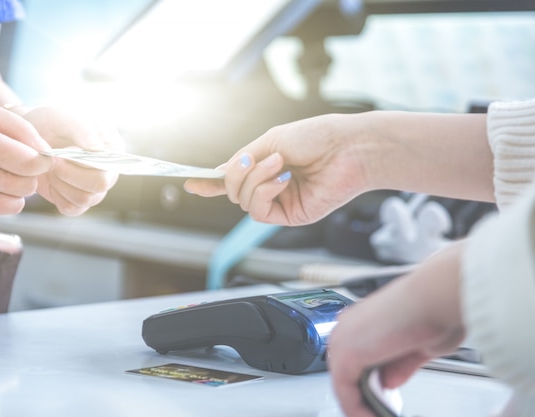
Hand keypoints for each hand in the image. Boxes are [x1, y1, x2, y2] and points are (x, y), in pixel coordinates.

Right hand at [0, 97, 51, 222]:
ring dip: (15, 192)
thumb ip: (20, 128)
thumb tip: (47, 152)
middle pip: (26, 187)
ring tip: (1, 175)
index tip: (38, 156)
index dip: (42, 160)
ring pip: (14, 206)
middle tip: (16, 163)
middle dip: (28, 175)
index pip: (31, 164)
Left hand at [20, 106, 120, 215]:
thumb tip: (98, 150)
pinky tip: (52, 180)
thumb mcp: (63, 117)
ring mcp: (95, 189)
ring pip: (84, 199)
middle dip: (70, 174)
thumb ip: (82, 130)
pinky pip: (71, 208)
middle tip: (52, 161)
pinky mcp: (79, 202)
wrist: (28, 139)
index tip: (65, 150)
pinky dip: (57, 195)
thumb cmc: (50, 124)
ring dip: (60, 183)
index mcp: (113, 148)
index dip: (86, 162)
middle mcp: (109, 170)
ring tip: (50, 167)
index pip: (111, 164)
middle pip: (100, 185)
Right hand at [185, 113, 372, 225]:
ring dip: (254, 180)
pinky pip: (259, 211)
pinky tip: (282, 179)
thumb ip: (244, 159)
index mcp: (266, 166)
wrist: (348, 147)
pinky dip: (264, 192)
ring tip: (279, 164)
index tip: (190, 182)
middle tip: (251, 159)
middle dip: (235, 175)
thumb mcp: (271, 141)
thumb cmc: (316, 137)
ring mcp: (280, 202)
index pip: (234, 179)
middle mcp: (271, 186)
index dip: (211, 182)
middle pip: (233, 191)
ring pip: (243, 202)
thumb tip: (218, 173)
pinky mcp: (290, 216)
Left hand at [328, 242, 465, 416]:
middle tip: (378, 413)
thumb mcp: (419, 346)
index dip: (367, 383)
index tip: (382, 400)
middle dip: (363, 396)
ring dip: (360, 405)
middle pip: (346, 371)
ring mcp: (344, 338)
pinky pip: (345, 390)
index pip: (356, 358)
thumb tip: (389, 381)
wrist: (437, 297)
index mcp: (364, 320)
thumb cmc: (436, 310)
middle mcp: (349, 326)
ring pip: (344, 382)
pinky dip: (356, 409)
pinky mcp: (346, 353)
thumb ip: (401, 364)